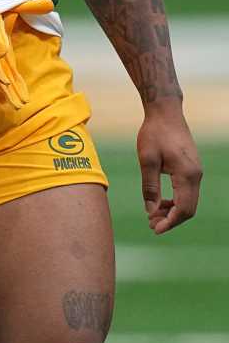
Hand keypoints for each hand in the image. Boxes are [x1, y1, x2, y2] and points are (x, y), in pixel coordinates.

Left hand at [137, 98, 201, 234]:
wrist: (165, 113)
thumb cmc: (154, 133)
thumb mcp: (146, 160)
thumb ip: (150, 187)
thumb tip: (150, 211)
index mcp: (187, 175)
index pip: (183, 209)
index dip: (170, 222)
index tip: (155, 229)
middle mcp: (196, 176)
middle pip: (188, 208)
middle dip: (171, 219)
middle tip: (151, 224)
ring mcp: (196, 172)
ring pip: (188, 201)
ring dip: (172, 210)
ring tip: (153, 214)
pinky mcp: (191, 168)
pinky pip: (187, 191)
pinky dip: (175, 200)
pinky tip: (160, 201)